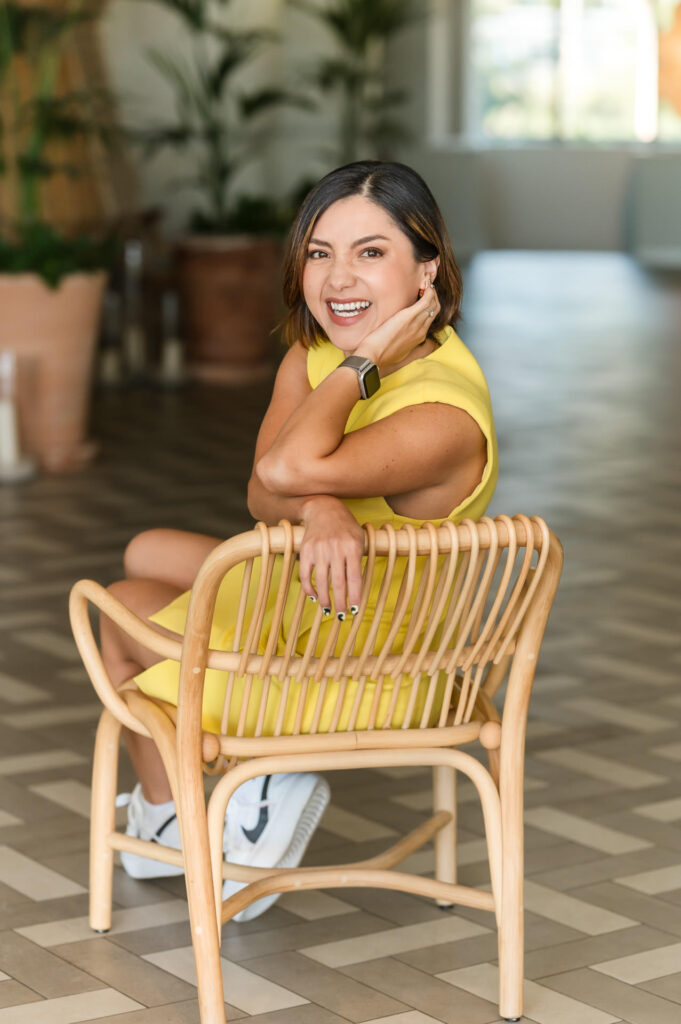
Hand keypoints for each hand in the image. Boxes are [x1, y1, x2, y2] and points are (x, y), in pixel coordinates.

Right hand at [298, 496, 364, 614]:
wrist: (324, 509)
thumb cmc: (346, 527)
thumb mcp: (359, 539)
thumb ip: (358, 561)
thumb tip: (356, 589)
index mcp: (352, 547)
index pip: (355, 578)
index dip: (355, 596)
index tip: (355, 609)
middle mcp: (335, 548)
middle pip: (338, 583)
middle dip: (340, 602)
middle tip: (341, 615)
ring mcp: (319, 549)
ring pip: (321, 581)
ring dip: (325, 599)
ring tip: (329, 609)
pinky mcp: (306, 550)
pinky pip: (306, 574)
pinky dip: (309, 588)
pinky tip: (315, 596)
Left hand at [354, 277, 440, 368]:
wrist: (373, 357)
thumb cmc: (378, 353)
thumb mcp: (394, 348)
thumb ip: (399, 339)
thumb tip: (394, 332)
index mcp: (418, 338)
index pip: (430, 318)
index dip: (430, 305)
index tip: (423, 296)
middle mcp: (421, 331)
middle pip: (435, 310)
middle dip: (433, 296)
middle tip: (425, 286)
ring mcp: (417, 324)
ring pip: (434, 304)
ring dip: (432, 291)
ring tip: (425, 282)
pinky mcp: (409, 317)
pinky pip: (426, 300)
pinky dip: (429, 291)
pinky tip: (424, 284)